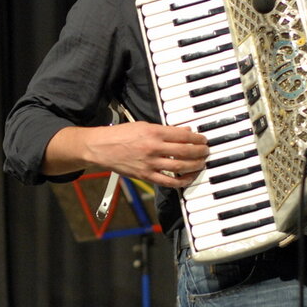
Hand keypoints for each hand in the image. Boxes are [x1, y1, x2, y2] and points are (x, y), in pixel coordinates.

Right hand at [78, 121, 207, 188]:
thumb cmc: (120, 135)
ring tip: (201, 163)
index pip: (182, 135)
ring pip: (180, 166)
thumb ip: (165, 130)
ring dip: (195, 165)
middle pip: (185, 151)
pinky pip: (168, 181)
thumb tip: (184, 132)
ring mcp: (150, 163)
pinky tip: (188, 177)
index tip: (203, 139)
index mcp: (153, 132)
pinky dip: (181, 181)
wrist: (101, 148)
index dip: (196, 138)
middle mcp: (153, 147)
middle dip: (200, 151)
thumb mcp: (143, 126)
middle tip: (206, 151)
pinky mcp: (146, 176)